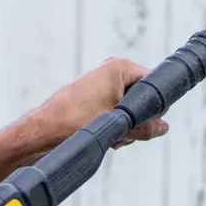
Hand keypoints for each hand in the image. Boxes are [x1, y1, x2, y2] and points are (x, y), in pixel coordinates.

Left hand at [38, 57, 170, 148]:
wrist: (42, 132)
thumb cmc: (72, 122)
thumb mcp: (117, 126)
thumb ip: (146, 127)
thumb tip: (162, 127)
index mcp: (120, 68)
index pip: (154, 84)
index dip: (154, 107)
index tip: (144, 123)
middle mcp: (112, 72)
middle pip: (142, 99)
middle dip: (137, 121)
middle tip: (122, 132)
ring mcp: (102, 85)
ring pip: (129, 110)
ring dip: (125, 128)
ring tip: (110, 136)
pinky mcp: (94, 99)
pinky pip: (116, 114)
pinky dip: (114, 128)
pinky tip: (105, 137)